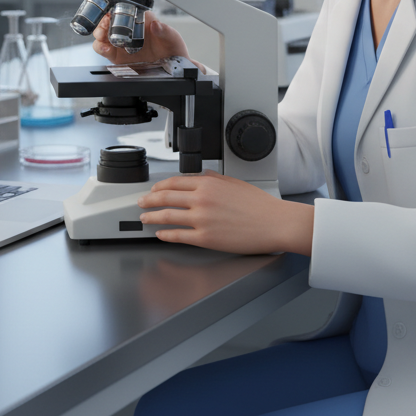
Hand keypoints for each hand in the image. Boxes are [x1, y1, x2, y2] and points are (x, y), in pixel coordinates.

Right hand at [92, 10, 190, 64]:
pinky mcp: (118, 57)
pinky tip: (105, 49)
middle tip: (104, 27)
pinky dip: (101, 49)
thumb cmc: (172, 48)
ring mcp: (121, 43)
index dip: (113, 11)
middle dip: (102, 24)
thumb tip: (156, 25)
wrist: (173, 67)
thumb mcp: (172, 38)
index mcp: (139, 20)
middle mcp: (128, 30)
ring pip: (103, 36)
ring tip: (102, 38)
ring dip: (99, 35)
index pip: (122, 11)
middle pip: (107, 23)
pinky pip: (105, 51)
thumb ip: (165, 31)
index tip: (110, 15)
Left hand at [138, 170, 313, 255]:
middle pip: (165, 197)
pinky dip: (165, 234)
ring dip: (151, 217)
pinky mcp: (205, 239)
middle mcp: (201, 200)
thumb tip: (203, 176)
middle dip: (148, 200)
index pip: (174, 182)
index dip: (159, 186)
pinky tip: (160, 234)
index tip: (154, 189)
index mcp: (208, 184)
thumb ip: (215, 179)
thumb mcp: (236, 183)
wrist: (274, 223)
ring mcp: (201, 220)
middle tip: (141, 202)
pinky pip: (178, 236)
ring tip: (144, 218)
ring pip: (166, 216)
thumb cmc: (260, 205)